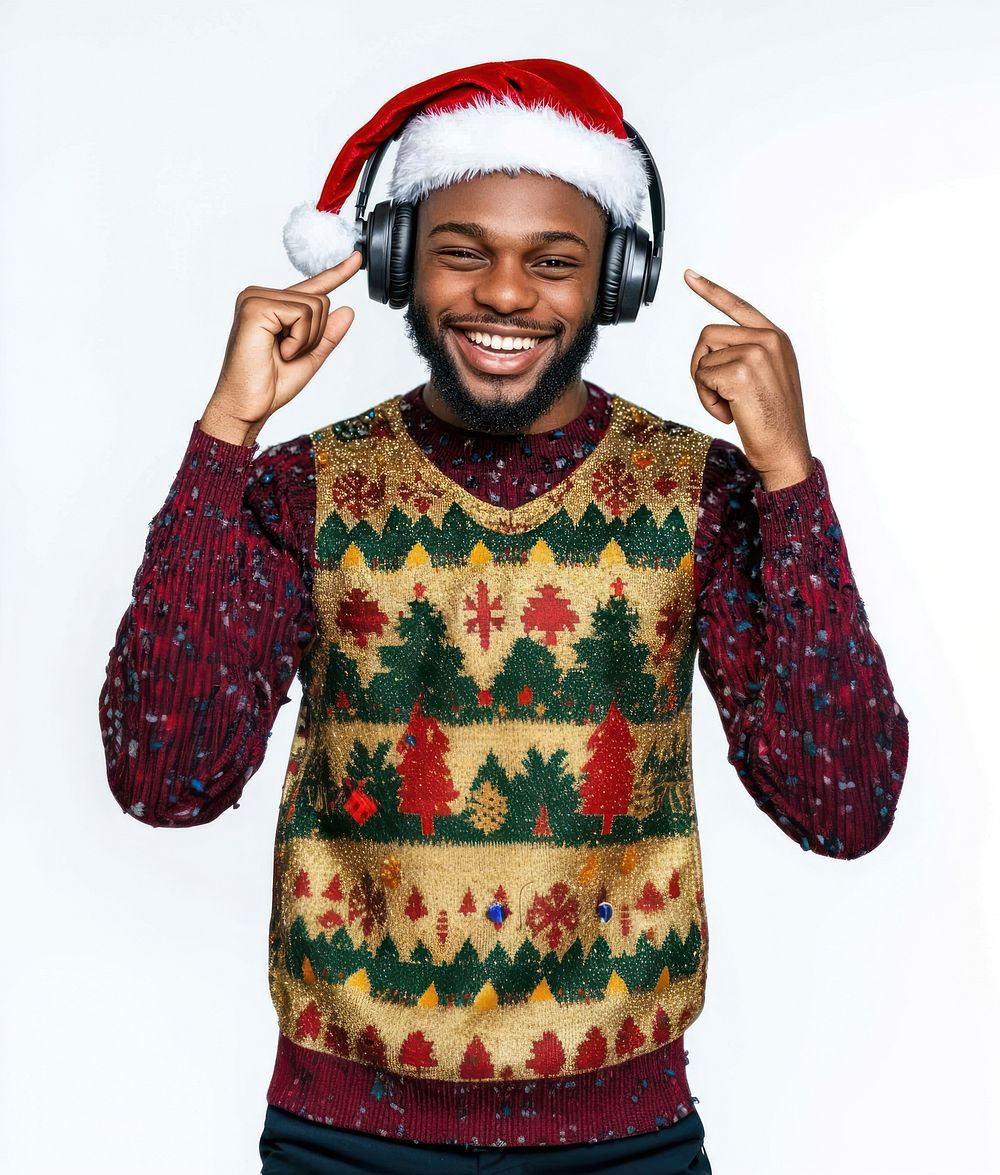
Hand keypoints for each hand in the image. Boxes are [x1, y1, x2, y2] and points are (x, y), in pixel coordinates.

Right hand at [201, 250, 363, 445]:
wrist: (247, 406)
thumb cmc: (269, 385)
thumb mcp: (310, 358)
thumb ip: (327, 335)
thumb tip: (348, 309)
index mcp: (273, 306)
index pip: (312, 286)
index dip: (337, 273)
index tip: (357, 258)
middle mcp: (261, 296)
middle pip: (320, 300)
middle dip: (315, 335)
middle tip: (289, 354)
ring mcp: (255, 298)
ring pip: (314, 306)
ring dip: (307, 339)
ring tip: (282, 354)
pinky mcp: (255, 306)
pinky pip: (301, 313)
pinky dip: (299, 339)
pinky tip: (279, 351)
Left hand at [683, 268, 813, 490]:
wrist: (786, 450)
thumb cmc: (774, 421)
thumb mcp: (768, 378)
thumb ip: (748, 355)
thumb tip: (713, 351)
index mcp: (776, 338)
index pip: (738, 307)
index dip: (711, 290)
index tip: (688, 275)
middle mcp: (767, 339)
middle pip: (707, 336)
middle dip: (702, 368)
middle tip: (719, 396)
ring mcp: (756, 353)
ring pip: (702, 359)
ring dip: (705, 389)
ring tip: (730, 408)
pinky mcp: (741, 371)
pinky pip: (701, 378)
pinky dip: (707, 401)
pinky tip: (729, 415)